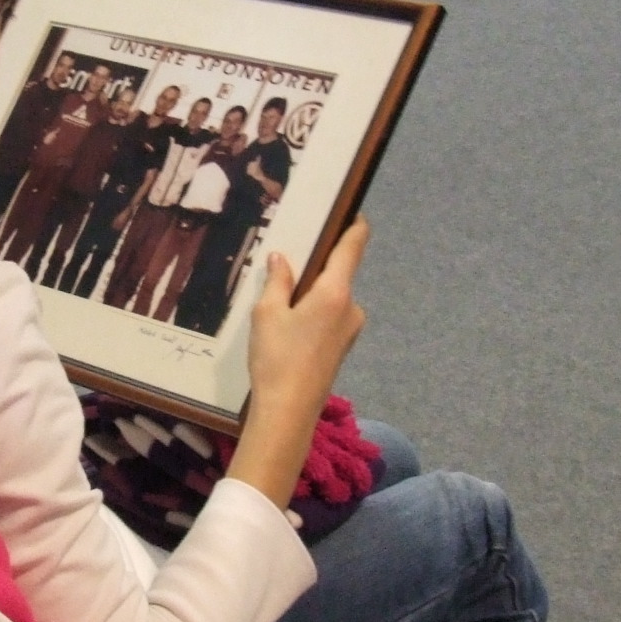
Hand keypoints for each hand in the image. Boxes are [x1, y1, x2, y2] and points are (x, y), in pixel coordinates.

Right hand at [228, 220, 368, 508]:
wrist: (288, 413)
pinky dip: (312, 313)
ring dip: (310, 294)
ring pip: (331, 298)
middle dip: (315, 266)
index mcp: (336, 291)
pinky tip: (286, 326)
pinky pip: (329, 317)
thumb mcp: (267, 314)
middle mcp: (351, 307)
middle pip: (338, 272)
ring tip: (277, 301)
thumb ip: (277, 281)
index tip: (347, 208)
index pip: (354, 245)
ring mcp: (350, 330)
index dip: (353, 223)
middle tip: (287, 258)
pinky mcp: (342, 348)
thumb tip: (283, 259)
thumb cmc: (277, 359)